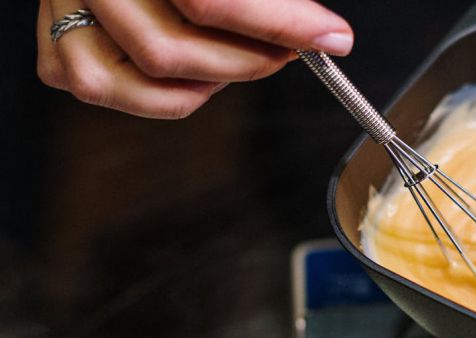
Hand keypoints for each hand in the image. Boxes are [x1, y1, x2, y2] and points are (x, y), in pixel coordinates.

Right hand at [37, 0, 352, 118]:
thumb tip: (319, 30)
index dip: (281, 23)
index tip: (330, 37)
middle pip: (170, 51)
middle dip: (249, 61)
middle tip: (289, 50)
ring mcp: (63, 12)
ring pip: (139, 81)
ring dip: (210, 82)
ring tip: (241, 58)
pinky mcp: (52, 46)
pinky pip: (103, 92)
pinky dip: (162, 95)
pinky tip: (193, 72)